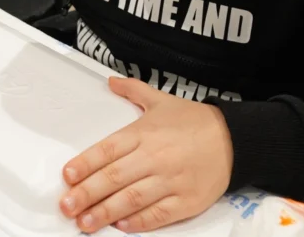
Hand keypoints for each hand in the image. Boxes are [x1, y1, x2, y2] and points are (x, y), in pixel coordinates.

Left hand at [59, 78, 232, 233]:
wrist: (236, 139)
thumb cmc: (195, 121)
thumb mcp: (161, 100)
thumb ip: (132, 90)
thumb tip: (109, 81)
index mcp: (144, 133)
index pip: (107, 150)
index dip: (85, 164)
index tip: (67, 176)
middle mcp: (154, 157)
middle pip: (114, 177)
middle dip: (87, 194)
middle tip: (66, 206)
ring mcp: (171, 181)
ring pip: (132, 199)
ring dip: (105, 212)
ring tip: (85, 222)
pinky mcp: (187, 201)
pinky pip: (159, 214)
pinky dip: (139, 221)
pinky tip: (121, 226)